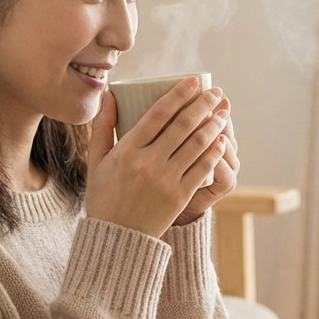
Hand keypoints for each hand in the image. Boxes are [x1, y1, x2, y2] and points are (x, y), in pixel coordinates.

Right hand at [85, 78, 229, 238]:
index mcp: (127, 151)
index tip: (193, 81)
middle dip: (203, 104)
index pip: (157, 114)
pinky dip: (214, 151)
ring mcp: (166, 180)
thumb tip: (110, 93)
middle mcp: (148, 163)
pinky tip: (222, 140)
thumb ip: (103, 126)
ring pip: (196, 144)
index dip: (178, 94)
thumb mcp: (96, 161)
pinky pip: (202, 168)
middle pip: (182, 125)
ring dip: (213, 125)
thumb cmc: (104, 196)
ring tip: (222, 112)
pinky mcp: (180, 196)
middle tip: (216, 92)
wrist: (117, 238)